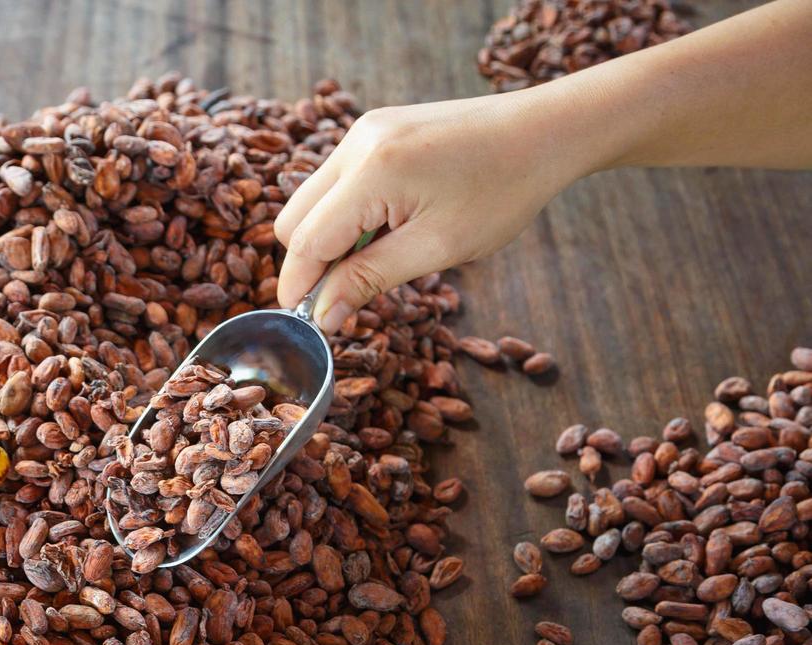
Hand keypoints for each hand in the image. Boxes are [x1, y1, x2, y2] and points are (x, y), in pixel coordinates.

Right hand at [275, 93, 583, 331]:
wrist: (543, 131)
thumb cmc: (502, 190)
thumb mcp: (437, 247)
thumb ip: (370, 279)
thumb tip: (322, 315)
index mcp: (371, 172)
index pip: (307, 240)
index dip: (299, 286)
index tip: (305, 322)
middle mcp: (356, 143)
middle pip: (294, 218)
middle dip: (311, 262)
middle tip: (346, 294)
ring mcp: (363, 131)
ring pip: (311, 200)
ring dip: (330, 238)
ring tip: (376, 259)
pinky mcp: (373, 130)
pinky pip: (336, 181)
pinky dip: (347, 214)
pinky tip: (385, 229)